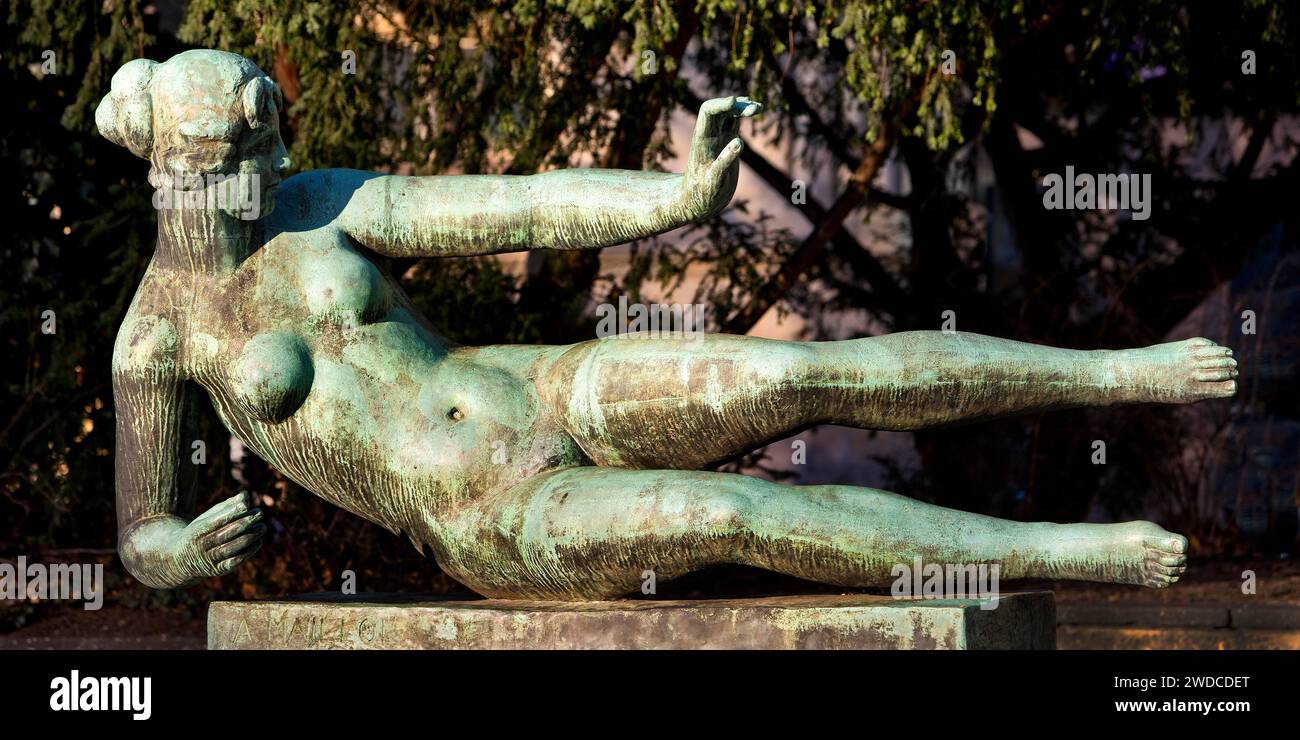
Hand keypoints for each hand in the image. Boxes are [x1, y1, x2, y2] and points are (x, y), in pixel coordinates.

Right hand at [173, 491, 265, 579]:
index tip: (246, 505)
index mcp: (196, 532)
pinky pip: (234, 562)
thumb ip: (226, 507)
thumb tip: (245, 495)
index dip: (230, 513)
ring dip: (250, 537)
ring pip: (232, 548)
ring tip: (263, 527)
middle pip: (225, 534)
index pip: (215, 522)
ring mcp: (209, 560)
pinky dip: (247, 552)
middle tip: (260, 513)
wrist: (180, 560)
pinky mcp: (217, 570)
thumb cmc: (199, 532)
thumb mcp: (207, 518)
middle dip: (244, 523)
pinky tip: (258, 542)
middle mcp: (201, 547)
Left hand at [679, 96, 762, 218]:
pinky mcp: (726, 143)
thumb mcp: (715, 181)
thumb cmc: (702, 194)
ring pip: (729, 114)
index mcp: (702, 140)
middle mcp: (709, 135)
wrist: (698, 202)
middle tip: (755, 109)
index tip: (735, 102)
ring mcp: (718, 138)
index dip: (721, 104)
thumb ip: (725, 161)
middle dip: (737, 105)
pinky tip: (754, 111)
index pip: (708, 112)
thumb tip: (739, 142)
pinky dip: (744, 115)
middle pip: (720, 109)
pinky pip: (734, 123)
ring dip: (743, 107)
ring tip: (759, 108)